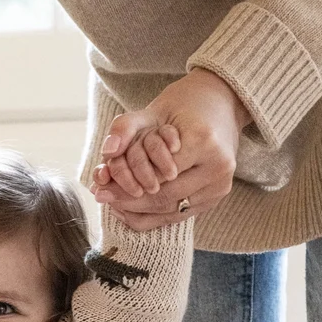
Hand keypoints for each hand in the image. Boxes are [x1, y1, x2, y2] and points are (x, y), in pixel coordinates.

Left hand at [90, 68, 251, 230]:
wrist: (222, 105)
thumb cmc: (184, 106)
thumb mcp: (152, 110)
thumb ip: (126, 127)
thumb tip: (107, 152)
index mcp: (204, 142)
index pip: (156, 174)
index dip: (125, 184)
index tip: (99, 187)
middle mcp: (217, 168)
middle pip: (164, 196)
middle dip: (129, 200)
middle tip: (102, 198)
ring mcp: (220, 186)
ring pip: (170, 211)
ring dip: (138, 211)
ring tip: (113, 205)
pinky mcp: (216, 198)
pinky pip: (179, 216)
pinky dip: (153, 216)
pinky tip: (131, 210)